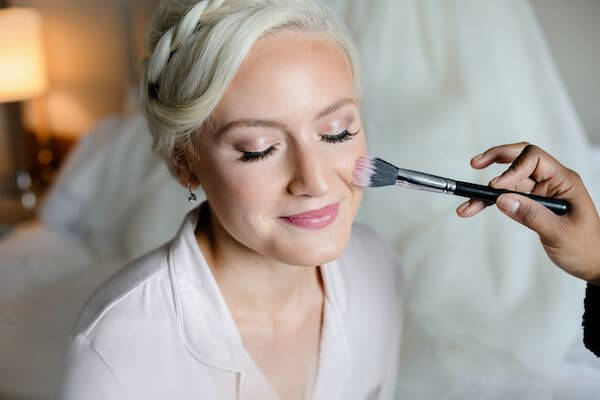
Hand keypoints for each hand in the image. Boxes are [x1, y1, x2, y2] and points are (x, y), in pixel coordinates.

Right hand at [456, 142, 599, 284]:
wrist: (593, 264)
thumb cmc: (586, 248)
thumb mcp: (559, 233)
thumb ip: (531, 215)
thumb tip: (502, 199)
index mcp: (564, 180)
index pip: (534, 159)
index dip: (513, 168)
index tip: (497, 187)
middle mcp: (550, 181)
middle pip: (519, 158)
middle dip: (496, 158)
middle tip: (475, 164)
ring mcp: (539, 192)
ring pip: (507, 181)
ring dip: (485, 190)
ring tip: (466, 203)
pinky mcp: (530, 204)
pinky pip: (506, 197)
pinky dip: (489, 203)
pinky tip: (472, 209)